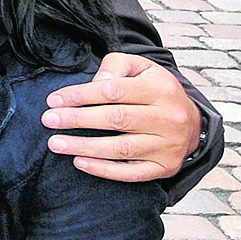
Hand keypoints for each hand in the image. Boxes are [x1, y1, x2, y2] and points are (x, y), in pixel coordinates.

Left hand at [42, 52, 199, 182]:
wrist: (191, 121)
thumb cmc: (156, 91)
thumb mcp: (141, 68)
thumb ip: (116, 67)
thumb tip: (97, 83)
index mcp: (161, 89)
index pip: (114, 91)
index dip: (81, 95)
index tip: (53, 100)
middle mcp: (168, 118)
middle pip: (116, 119)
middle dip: (77, 119)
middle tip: (48, 120)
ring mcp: (168, 145)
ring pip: (121, 148)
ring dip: (84, 147)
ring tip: (56, 143)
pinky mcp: (165, 167)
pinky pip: (131, 173)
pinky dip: (103, 169)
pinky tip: (79, 162)